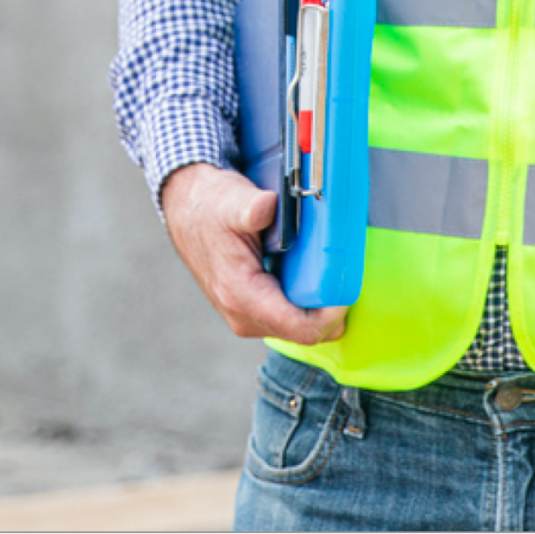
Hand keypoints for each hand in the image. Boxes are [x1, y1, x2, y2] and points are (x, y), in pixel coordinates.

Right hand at [159, 162, 347, 344]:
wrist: (187, 211)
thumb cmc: (210, 207)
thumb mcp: (231, 200)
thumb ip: (251, 207)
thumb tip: (268, 206)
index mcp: (241, 295)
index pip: (300, 328)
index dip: (332, 314)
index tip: (347, 287)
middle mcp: (243, 315)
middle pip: (305, 333)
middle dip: (331, 310)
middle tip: (345, 276)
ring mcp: (246, 317)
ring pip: (298, 328)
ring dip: (319, 307)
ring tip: (330, 274)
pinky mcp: (250, 311)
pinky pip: (289, 319)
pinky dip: (306, 303)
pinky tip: (311, 277)